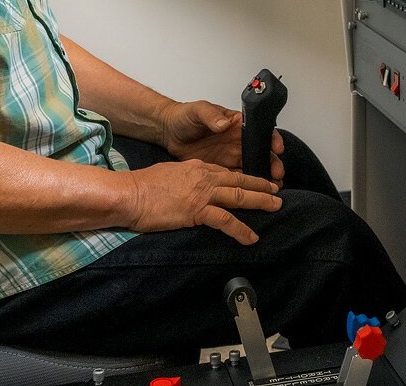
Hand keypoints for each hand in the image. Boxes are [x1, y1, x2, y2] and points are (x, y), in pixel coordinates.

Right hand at [120, 160, 280, 243]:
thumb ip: (183, 178)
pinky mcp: (197, 210)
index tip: (256, 181)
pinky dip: (241, 229)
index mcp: (196, 168)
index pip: (226, 171)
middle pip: (239, 180)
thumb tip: (188, 187)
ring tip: (275, 206)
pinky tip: (252, 237)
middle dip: (260, 185)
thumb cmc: (141, 186)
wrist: (129, 194)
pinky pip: (226, 220)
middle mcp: (203, 177)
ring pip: (239, 196)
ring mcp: (202, 193)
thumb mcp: (167, 174)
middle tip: (276, 190)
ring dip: (260, 201)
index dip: (244, 176)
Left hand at [160, 99, 285, 182]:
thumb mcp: (198, 111)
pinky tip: (254, 194)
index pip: (260, 130)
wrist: (169, 132)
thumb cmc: (184, 116)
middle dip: (272, 163)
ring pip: (253, 168)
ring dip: (263, 177)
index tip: (277, 148)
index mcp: (236, 124)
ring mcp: (231, 155)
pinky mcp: (221, 169)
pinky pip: (238, 179)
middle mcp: (237, 141)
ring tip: (272, 189)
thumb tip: (224, 123)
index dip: (272, 139)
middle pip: (262, 152)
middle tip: (277, 174)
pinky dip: (247, 187)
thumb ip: (211, 115)